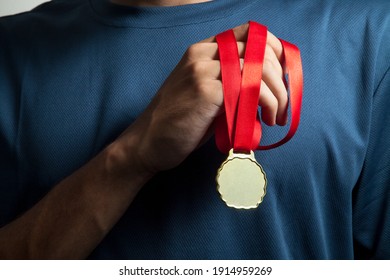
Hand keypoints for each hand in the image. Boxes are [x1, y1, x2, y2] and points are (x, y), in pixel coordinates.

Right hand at [115, 23, 286, 174]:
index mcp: (201, 51)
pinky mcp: (205, 92)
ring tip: (274, 117)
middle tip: (282, 107)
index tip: (282, 73)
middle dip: (280, 80)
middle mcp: (202, 55)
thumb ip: (230, 82)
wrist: (148, 143)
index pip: (247, 33)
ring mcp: (202, 71)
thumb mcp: (205, 94)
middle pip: (258, 50)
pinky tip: (263, 122)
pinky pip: (249, 88)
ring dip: (277, 95)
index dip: (272, 48)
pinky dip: (265, 104)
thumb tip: (267, 87)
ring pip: (258, 68)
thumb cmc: (179, 122)